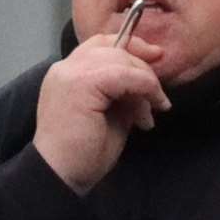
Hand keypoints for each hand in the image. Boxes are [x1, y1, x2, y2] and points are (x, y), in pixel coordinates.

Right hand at [33, 35, 170, 194]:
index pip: (101, 44)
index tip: (155, 58)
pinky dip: (143, 89)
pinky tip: (147, 113)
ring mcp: (71, 73)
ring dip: (145, 83)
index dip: (131, 46)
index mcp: (68, 74)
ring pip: (121, 59)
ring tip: (150, 114)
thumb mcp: (109, 116)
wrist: (61, 176)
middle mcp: (66, 67)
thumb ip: (122, 93)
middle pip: (115, 48)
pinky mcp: (82, 83)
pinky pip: (124, 75)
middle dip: (143, 69)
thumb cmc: (82, 155)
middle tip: (158, 100)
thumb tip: (145, 85)